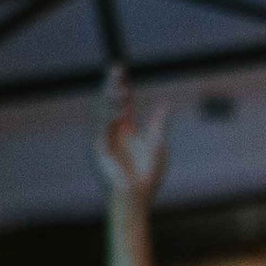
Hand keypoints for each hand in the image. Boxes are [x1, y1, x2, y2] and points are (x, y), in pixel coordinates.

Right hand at [91, 65, 170, 203]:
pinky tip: (119, 112)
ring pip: (104, 113)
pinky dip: (109, 120)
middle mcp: (112, 132)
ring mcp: (104, 140)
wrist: (137, 197)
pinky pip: (102, 131)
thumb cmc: (147, 175)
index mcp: (125, 130)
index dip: (123, 86)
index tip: (123, 71)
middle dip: (112, 85)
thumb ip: (158, 123)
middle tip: (116, 68)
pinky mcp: (100, 151)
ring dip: (111, 99)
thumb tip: (165, 104)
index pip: (122, 103)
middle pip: (110, 102)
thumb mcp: (157, 144)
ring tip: (120, 86)